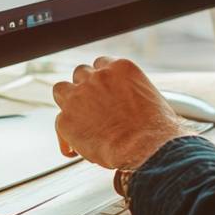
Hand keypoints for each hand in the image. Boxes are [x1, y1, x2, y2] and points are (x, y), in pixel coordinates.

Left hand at [53, 57, 185, 169]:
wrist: (145, 145)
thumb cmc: (155, 127)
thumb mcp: (150, 97)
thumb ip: (131, 93)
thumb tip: (129, 106)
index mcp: (120, 68)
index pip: (102, 64)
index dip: (101, 79)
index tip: (103, 90)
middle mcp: (97, 77)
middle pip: (80, 73)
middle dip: (83, 87)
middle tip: (89, 105)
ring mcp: (78, 96)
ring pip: (61, 89)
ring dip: (67, 101)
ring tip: (75, 118)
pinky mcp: (66, 119)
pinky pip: (59, 123)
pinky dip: (65, 136)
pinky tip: (74, 150)